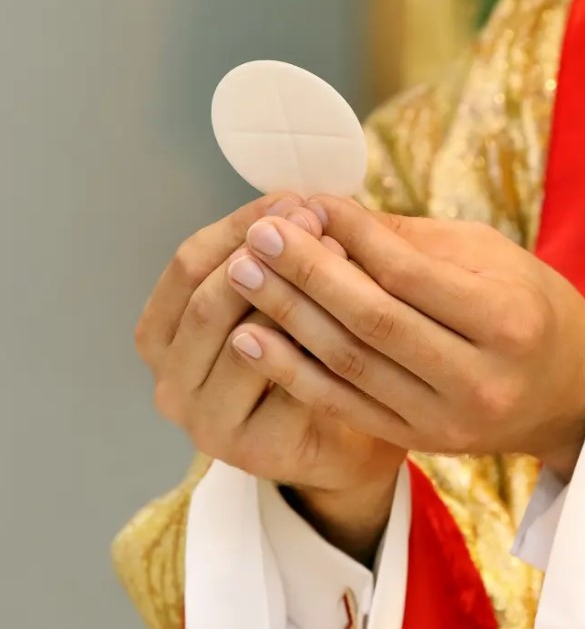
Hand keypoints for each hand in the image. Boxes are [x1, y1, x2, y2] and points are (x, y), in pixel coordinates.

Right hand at [135, 194, 404, 560]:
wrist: (348, 441)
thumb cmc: (310, 359)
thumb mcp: (281, 300)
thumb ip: (275, 259)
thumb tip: (300, 203)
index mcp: (161, 337)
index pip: (189, 264)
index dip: (240, 226)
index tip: (292, 199)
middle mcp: (171, 383)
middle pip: (208, 301)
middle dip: (267, 255)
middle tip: (318, 222)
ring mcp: (207, 424)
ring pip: (244, 342)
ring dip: (294, 294)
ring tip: (343, 257)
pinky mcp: (253, 452)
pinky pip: (287, 386)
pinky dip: (319, 343)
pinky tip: (354, 314)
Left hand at [226, 196, 584, 479]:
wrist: (569, 393)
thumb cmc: (530, 305)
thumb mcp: (492, 257)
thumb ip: (410, 240)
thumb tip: (327, 212)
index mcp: (508, 319)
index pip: (410, 273)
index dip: (350, 236)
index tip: (306, 203)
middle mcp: (480, 377)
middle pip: (373, 320)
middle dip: (307, 273)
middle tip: (258, 235)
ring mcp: (448, 418)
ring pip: (350, 364)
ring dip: (288, 316)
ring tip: (241, 273)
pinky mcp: (421, 441)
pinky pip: (344, 405)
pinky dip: (293, 371)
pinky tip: (251, 339)